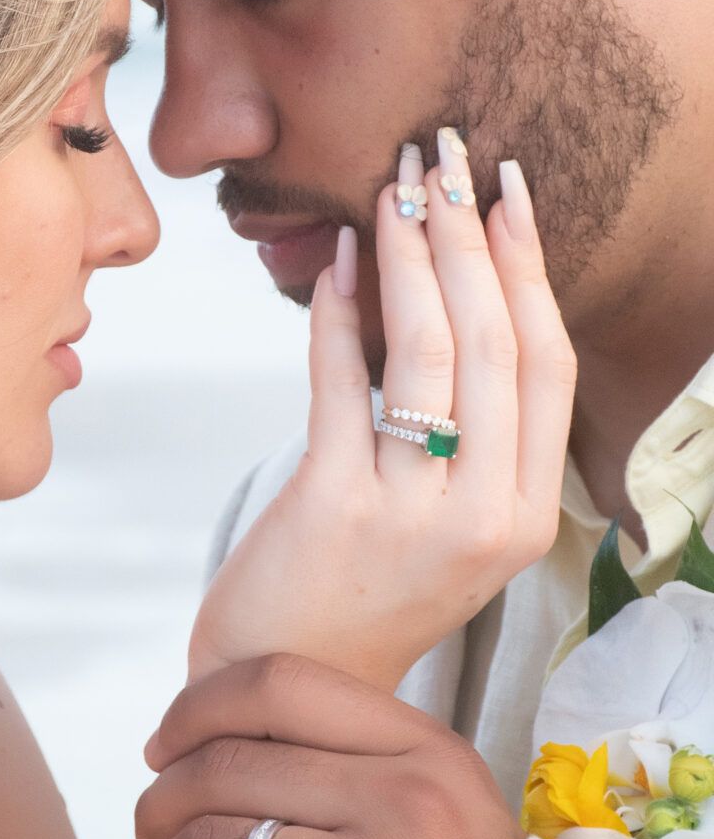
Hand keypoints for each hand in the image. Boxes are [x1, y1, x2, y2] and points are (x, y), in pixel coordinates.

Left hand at [190, 137, 576, 690]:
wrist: (290, 680)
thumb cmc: (368, 585)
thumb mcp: (452, 518)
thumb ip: (470, 426)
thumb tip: (453, 284)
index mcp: (529, 512)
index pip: (548, 364)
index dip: (530, 266)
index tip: (509, 187)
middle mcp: (488, 516)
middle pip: (495, 344)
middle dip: (469, 236)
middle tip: (444, 157)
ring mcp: (413, 516)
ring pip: (427, 354)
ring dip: (408, 256)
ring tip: (393, 188)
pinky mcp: (335, 507)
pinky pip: (343, 384)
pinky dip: (338, 312)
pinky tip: (337, 257)